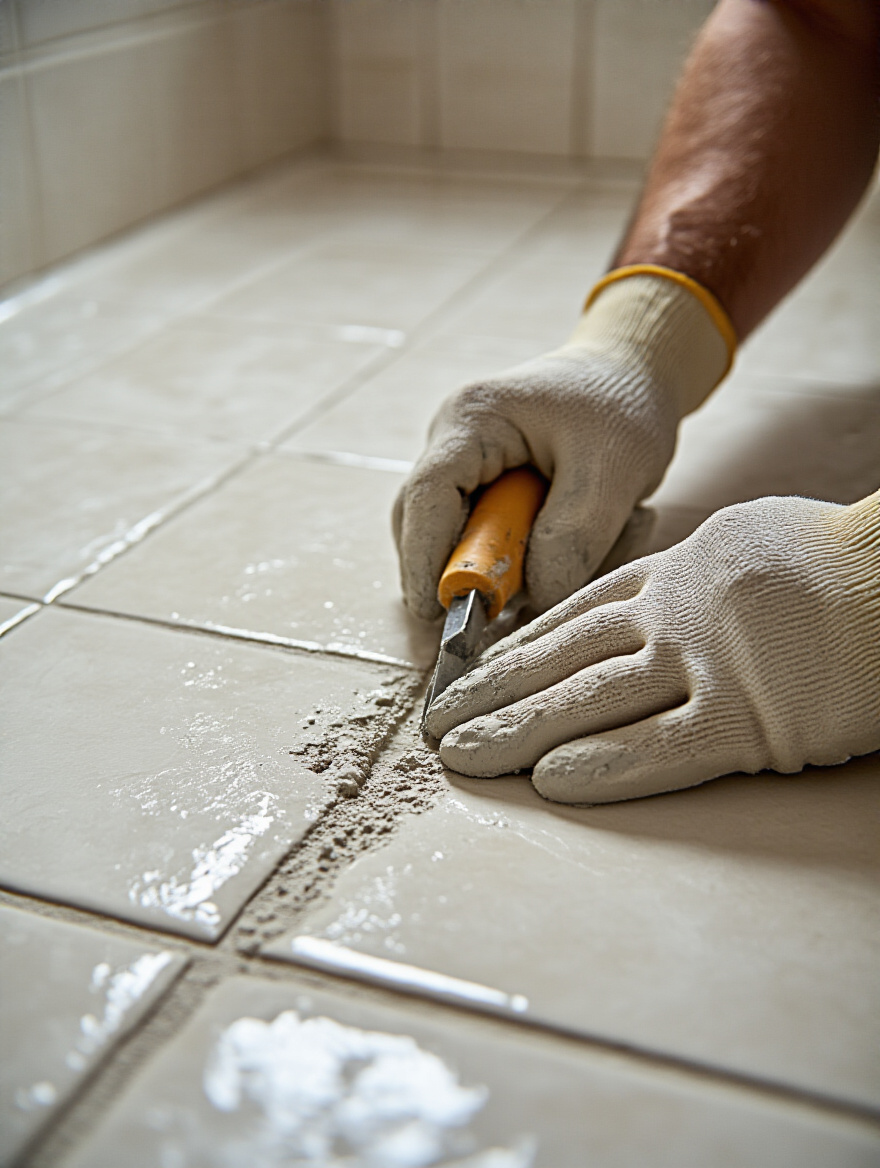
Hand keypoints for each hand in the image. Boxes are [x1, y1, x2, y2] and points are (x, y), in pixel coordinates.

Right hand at [393, 274, 730, 619]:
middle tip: (514, 615)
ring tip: (606, 539)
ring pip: (460, 545)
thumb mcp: (615, 468)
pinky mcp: (487, 494)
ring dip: (520, 570)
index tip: (441, 615)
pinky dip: (540, 561)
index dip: (425, 562)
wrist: (633, 373)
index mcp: (473, 420)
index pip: (425, 498)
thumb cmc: (624, 405)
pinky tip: (602, 535)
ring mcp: (465, 470)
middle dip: (466, 578)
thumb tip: (531, 603)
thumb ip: (574, 538)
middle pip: (425, 529)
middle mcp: (453, 445)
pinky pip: (494, 547)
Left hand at [425, 492, 879, 803]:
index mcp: (676, 572)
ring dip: (518, 731)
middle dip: (493, 693)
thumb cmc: (836, 559)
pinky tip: (549, 783)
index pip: (572, 616)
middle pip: (561, 659)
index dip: (514, 648)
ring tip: (464, 756)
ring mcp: (705, 665)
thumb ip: (690, 573)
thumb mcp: (746, 539)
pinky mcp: (746, 719)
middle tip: (438, 723)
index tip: (470, 674)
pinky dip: (600, 766)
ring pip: (588, 701)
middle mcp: (674, 615)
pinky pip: (659, 749)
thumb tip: (653, 599)